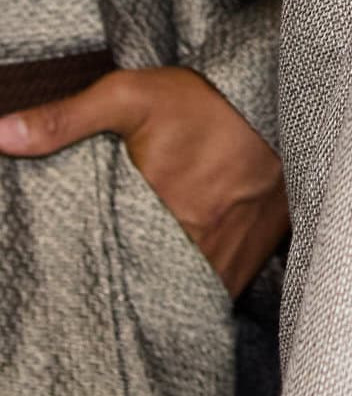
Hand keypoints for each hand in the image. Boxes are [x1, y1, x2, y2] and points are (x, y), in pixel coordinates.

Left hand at [0, 65, 288, 297]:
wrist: (280, 94)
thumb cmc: (204, 100)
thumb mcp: (130, 96)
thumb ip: (64, 120)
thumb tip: (0, 134)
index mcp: (161, 215)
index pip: (114, 277)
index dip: (94, 289)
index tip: (79, 287)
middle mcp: (198, 245)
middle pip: (150, 293)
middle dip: (128, 296)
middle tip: (108, 288)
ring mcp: (230, 256)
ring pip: (186, 300)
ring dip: (163, 298)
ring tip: (139, 293)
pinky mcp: (255, 256)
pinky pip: (220, 294)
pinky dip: (199, 292)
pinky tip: (182, 281)